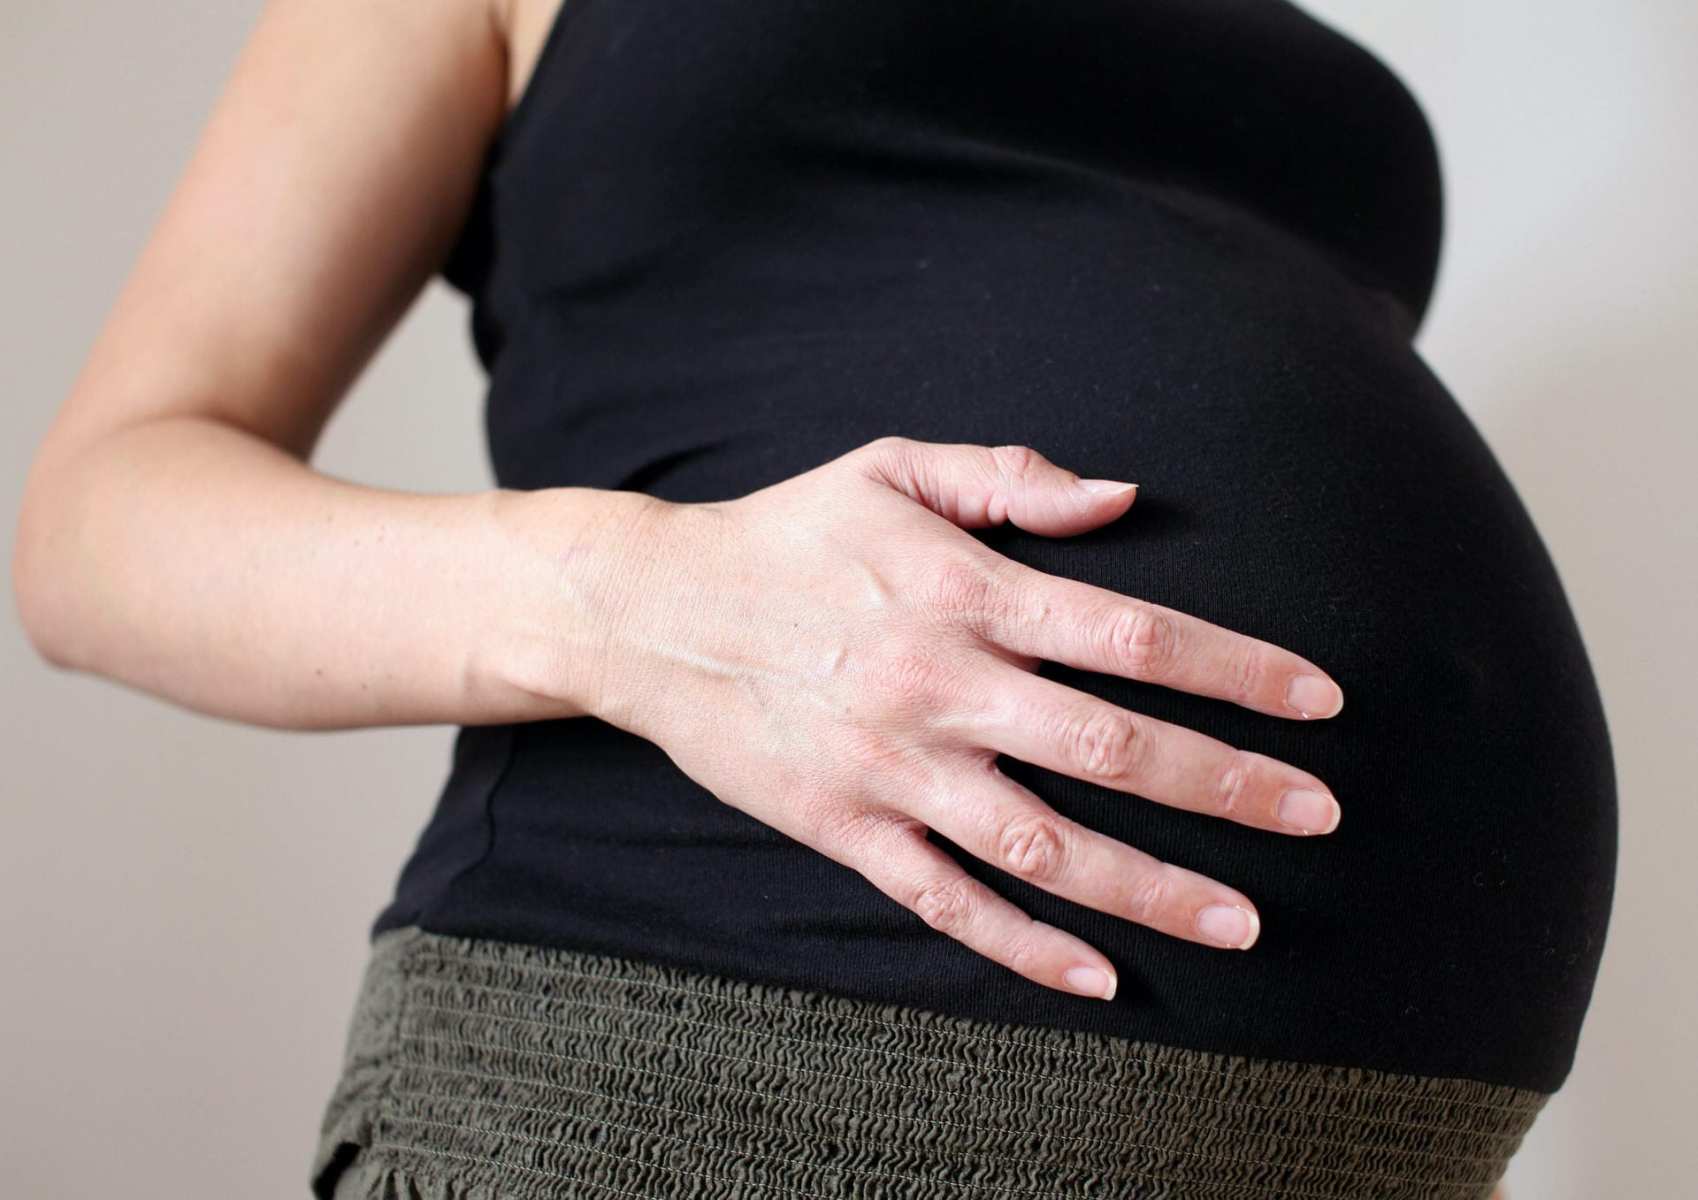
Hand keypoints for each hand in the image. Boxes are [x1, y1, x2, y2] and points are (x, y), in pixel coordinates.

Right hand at [581, 436, 1344, 1000]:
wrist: (651, 612)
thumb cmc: (786, 532)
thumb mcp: (892, 467)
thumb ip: (1010, 478)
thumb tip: (1124, 497)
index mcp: (964, 589)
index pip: (1134, 635)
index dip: (1239, 669)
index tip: (1319, 702)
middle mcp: (941, 684)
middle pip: (1112, 748)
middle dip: (1230, 786)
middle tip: (1321, 815)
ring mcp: (893, 768)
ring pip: (1044, 843)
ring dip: (1150, 887)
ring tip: (1245, 922)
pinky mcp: (846, 828)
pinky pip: (946, 901)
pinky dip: (1022, 944)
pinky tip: (1097, 975)